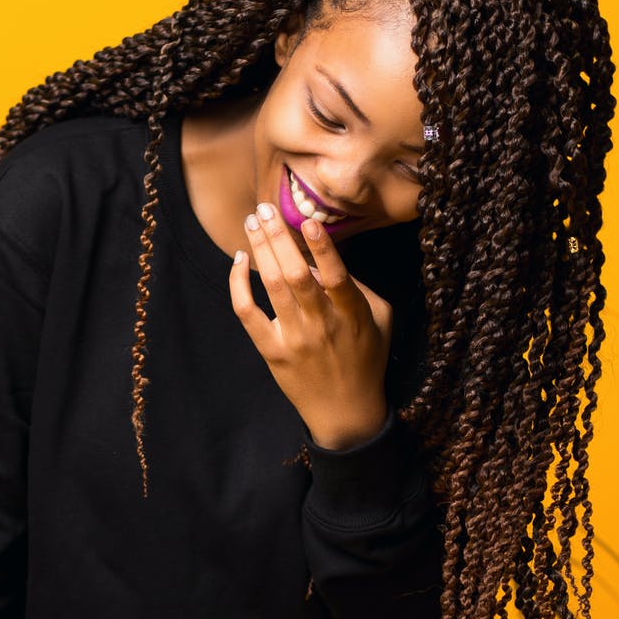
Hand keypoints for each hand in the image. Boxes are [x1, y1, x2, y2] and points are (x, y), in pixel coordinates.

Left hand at [230, 204, 390, 449]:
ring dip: (259, 249)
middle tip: (265, 208)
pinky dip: (239, 285)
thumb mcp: (379, 319)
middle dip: (278, 238)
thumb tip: (320, 259)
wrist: (345, 411)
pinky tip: (239, 261)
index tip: (307, 221)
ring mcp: (294, 339)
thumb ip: (356, 287)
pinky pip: (247, 313)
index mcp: (353, 315)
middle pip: (296, 276)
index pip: (336, 278)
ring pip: (272, 287)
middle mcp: (322, 326)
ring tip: (252, 221)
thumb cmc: (366, 357)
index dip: (323, 249)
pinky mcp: (271, 351)